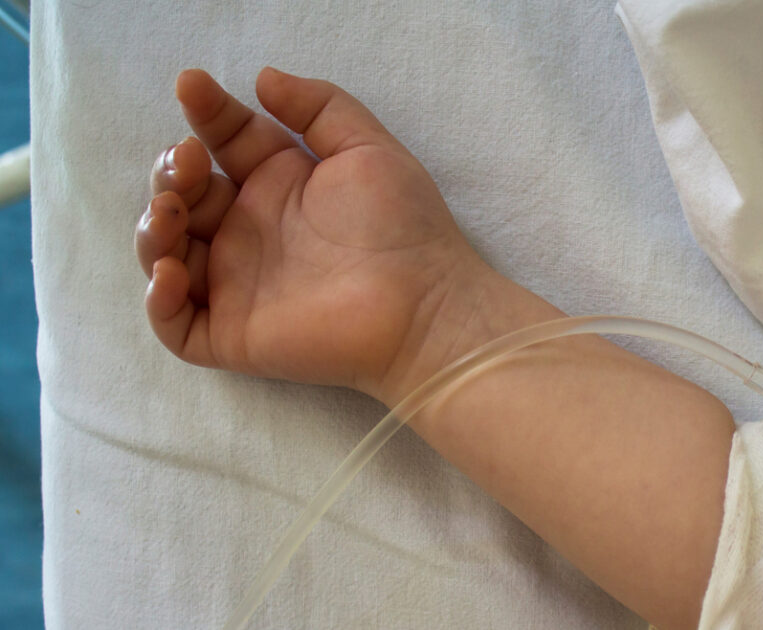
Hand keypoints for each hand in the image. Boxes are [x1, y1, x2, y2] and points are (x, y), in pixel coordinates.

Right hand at [136, 68, 489, 400]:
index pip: (226, 143)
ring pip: (167, 254)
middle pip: (186, 196)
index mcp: (282, 185)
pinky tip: (171, 271)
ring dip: (153, 228)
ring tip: (173, 210)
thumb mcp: (367, 147)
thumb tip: (263, 77)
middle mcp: (253, 232)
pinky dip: (158, 300)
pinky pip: (176, 324)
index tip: (193, 86)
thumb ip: (318, 106)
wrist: (425, 305)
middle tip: (188, 160)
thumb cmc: (404, 226)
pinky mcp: (235, 336)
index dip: (207, 114)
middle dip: (171, 171)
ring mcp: (239, 285)